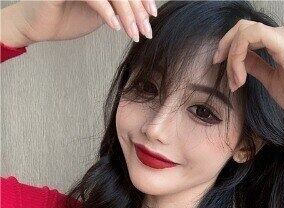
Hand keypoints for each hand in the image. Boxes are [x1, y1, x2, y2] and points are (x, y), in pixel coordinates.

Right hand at [12, 0, 156, 44]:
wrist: (39, 25)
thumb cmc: (68, 17)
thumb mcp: (102, 12)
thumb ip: (118, 6)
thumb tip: (145, 13)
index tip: (152, 16)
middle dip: (137, 10)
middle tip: (146, 31)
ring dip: (126, 13)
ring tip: (132, 33)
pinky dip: (106, 11)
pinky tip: (115, 27)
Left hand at [212, 19, 283, 129]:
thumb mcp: (271, 80)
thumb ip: (256, 66)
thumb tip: (239, 60)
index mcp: (282, 41)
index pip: (249, 33)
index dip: (230, 47)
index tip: (221, 68)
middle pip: (244, 27)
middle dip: (225, 46)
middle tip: (217, 65)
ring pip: (245, 31)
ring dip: (232, 56)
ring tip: (236, 81)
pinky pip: (252, 36)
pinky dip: (239, 54)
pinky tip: (240, 76)